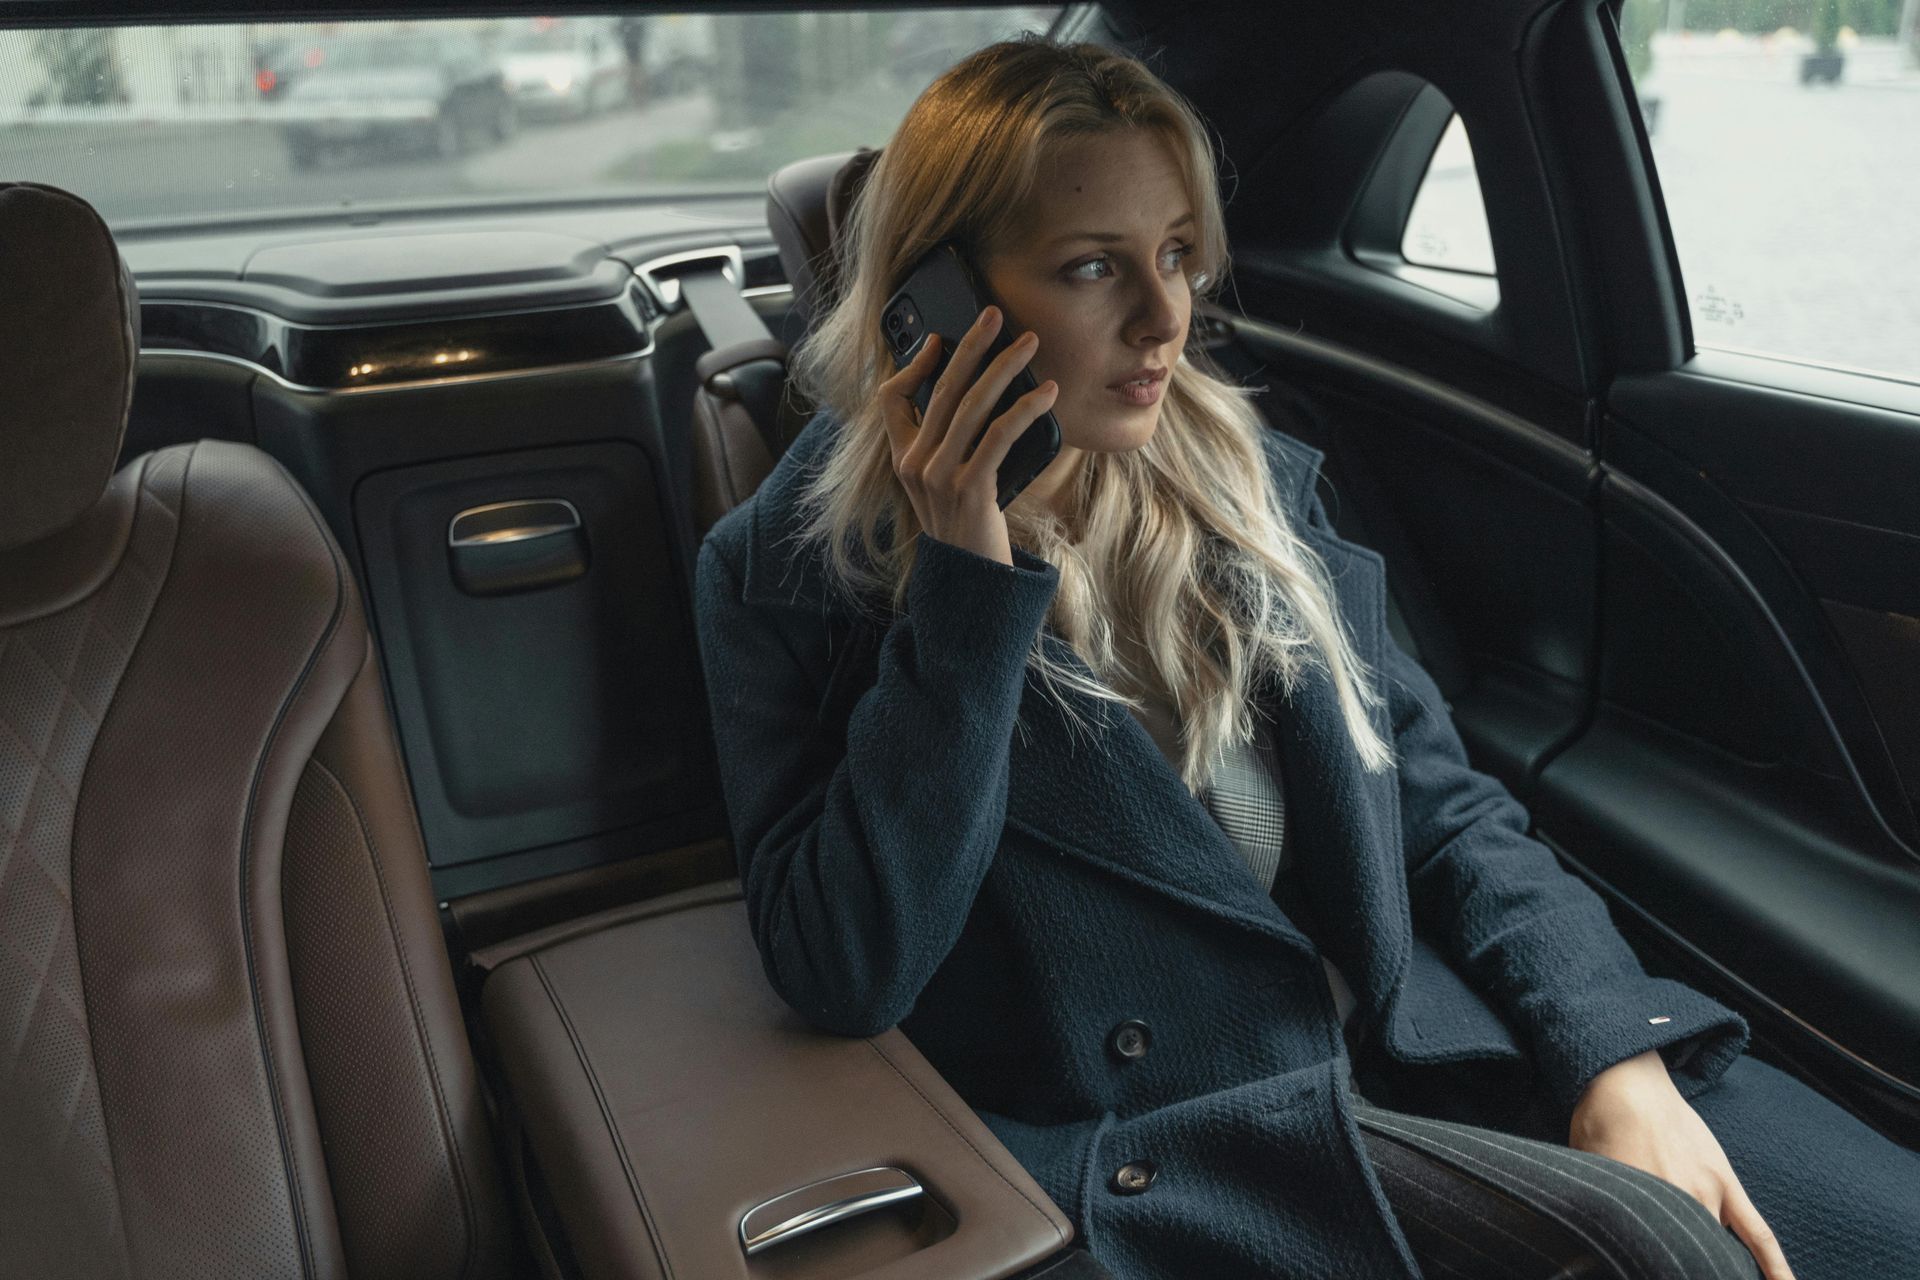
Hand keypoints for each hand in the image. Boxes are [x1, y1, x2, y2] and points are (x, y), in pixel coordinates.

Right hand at [879, 305, 1058, 566]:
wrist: (972, 582)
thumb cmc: (968, 528)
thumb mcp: (947, 485)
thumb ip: (951, 445)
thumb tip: (984, 394)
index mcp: (903, 460)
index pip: (889, 401)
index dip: (913, 366)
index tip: (940, 341)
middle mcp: (914, 465)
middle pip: (940, 390)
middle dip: (970, 346)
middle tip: (994, 314)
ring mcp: (939, 478)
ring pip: (971, 406)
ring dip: (1004, 368)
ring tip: (1029, 344)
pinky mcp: (970, 490)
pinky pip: (999, 436)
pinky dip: (1025, 408)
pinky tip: (1046, 393)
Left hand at [1570, 1051, 1793, 1278]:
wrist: (1626, 1081)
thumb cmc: (1597, 1125)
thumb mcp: (1587, 1174)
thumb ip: (1600, 1212)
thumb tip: (1598, 1243)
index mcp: (1640, 1209)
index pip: (1654, 1261)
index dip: (1650, 1270)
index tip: (1647, 1273)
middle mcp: (1678, 1207)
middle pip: (1689, 1261)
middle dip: (1683, 1271)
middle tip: (1676, 1270)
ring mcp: (1708, 1197)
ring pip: (1720, 1254)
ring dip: (1719, 1270)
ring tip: (1713, 1274)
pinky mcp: (1726, 1184)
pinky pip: (1760, 1233)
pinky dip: (1776, 1266)